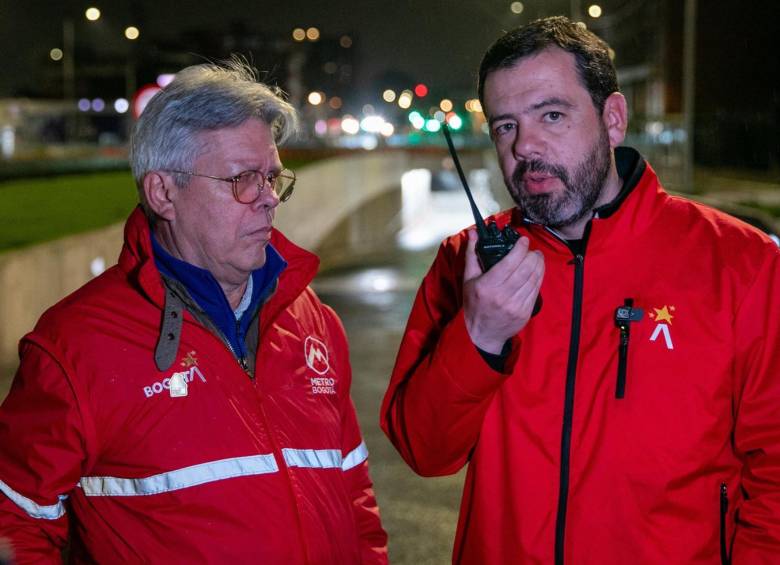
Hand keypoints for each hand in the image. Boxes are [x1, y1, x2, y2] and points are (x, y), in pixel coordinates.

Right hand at [463, 228, 543, 353]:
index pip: (510, 262)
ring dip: (539, 265)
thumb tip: (474, 233)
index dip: (520, 249)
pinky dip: (539, 277)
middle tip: (532, 249)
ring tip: (537, 257)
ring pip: (534, 279)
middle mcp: (502, 296)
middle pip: (526, 269)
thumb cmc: (474, 304)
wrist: (482, 334)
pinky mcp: (525, 312)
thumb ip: (472, 254)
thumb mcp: (468, 279)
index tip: (523, 240)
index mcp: (487, 286)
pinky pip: (536, 290)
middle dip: (533, 255)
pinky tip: (537, 271)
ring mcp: (515, 305)